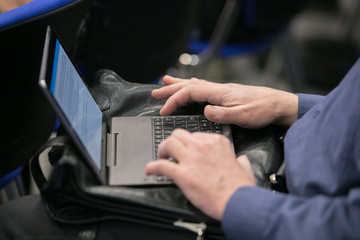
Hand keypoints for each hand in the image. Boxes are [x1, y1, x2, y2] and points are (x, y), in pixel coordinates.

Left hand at [145, 129, 255, 219]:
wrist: (236, 201)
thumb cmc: (240, 187)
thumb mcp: (245, 168)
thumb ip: (240, 161)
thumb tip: (241, 160)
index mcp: (216, 142)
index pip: (195, 135)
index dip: (188, 143)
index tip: (186, 150)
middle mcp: (202, 146)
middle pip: (178, 134)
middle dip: (173, 141)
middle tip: (170, 151)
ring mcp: (191, 159)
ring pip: (168, 143)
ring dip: (162, 150)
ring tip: (161, 157)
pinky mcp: (182, 174)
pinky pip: (160, 165)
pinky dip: (152, 167)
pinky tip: (150, 170)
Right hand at [153, 75, 298, 127]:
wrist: (278, 104)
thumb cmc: (262, 110)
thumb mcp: (243, 115)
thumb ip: (223, 114)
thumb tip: (205, 110)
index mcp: (219, 93)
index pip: (190, 92)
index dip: (174, 100)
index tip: (163, 110)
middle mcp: (218, 89)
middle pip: (188, 85)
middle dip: (170, 89)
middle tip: (155, 92)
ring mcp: (221, 90)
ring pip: (194, 84)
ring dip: (178, 84)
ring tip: (166, 82)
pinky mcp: (225, 94)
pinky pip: (202, 88)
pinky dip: (190, 86)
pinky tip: (190, 86)